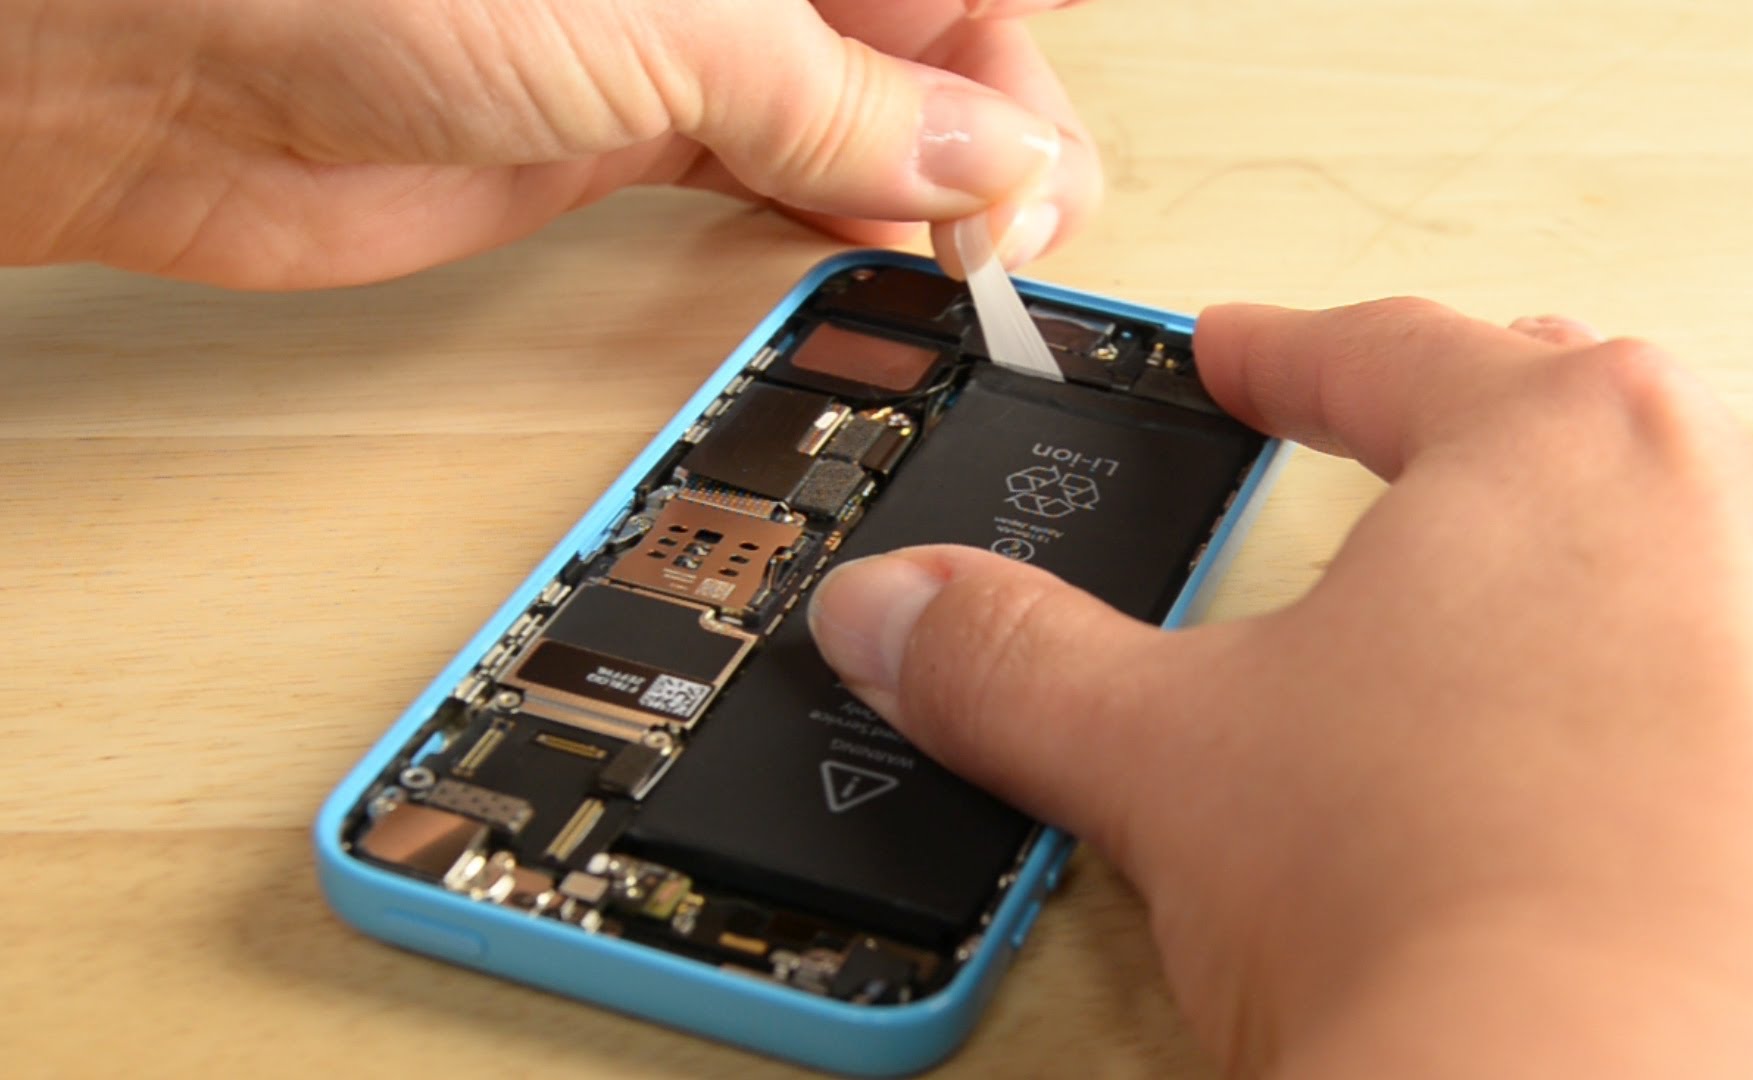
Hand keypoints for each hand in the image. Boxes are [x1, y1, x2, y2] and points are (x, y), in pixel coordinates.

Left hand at [0, 0, 1095, 286]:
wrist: (160, 65)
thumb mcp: (660, 30)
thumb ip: (834, 100)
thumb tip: (974, 157)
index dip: (1012, 49)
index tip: (1048, 144)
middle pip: (912, 37)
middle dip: (987, 125)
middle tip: (1023, 224)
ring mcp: (669, 47)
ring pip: (849, 115)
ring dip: (920, 188)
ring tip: (975, 259)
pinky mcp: (616, 136)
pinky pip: (771, 178)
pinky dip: (834, 224)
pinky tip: (882, 258)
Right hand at [807, 300, 1752, 1076]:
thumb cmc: (1434, 904)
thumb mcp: (1171, 762)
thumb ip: (1018, 664)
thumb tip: (895, 615)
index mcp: (1538, 448)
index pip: (1381, 356)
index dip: (1287, 357)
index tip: (1244, 357)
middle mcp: (1713, 502)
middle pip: (1582, 399)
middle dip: (1485, 396)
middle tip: (1420, 404)